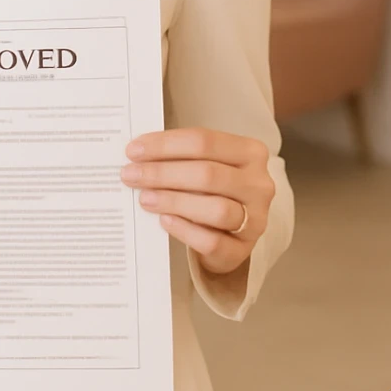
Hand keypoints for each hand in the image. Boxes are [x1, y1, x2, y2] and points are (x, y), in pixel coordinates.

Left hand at [120, 128, 274, 276]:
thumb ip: (180, 157)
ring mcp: (255, 219)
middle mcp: (259, 184)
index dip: (165, 145)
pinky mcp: (243, 250)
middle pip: (208, 174)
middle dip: (162, 173)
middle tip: (131, 175)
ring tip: (145, 198)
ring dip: (173, 201)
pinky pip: (213, 240)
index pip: (204, 140)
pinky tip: (164, 220)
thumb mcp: (205, 164)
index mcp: (250, 152)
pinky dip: (185, 229)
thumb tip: (138, 154)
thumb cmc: (212, 190)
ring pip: (215, 208)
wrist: (231, 233)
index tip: (134, 150)